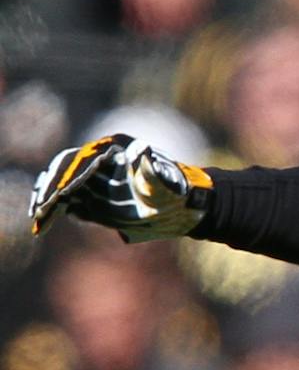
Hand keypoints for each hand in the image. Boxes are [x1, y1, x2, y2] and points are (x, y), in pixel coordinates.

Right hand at [28, 135, 210, 241]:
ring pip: (67, 185)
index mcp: (115, 150)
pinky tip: (49, 219)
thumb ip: (154, 170)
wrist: (189, 206)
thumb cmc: (181, 192)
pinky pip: (76, 200)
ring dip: (51, 198)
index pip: (83, 162)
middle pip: (68, 170)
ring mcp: (100, 178)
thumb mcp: (170, 182)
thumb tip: (143, 152)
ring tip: (39, 216)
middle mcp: (103, 161)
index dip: (69, 177)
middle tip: (40, 207)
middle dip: (52, 188)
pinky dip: (61, 208)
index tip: (60, 193)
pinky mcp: (102, 196)